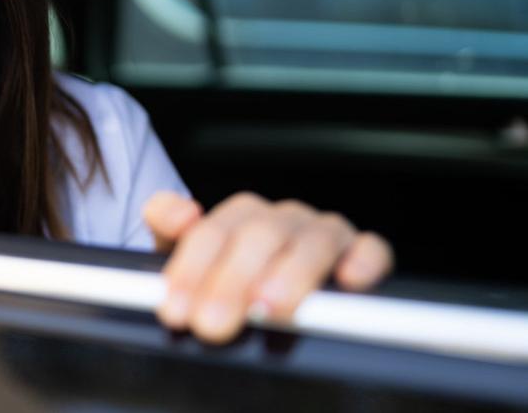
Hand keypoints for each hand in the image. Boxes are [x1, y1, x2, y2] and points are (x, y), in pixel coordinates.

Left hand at [143, 190, 392, 343]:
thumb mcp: (181, 254)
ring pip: (311, 241)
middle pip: (258, 236)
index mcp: (239, 215)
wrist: (253, 288)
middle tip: (212, 323)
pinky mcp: (361, 252)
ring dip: (289, 275)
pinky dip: (364, 260)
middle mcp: (281, 219)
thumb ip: (166, 226)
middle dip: (230, 282)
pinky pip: (371, 249)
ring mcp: (322, 233)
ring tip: (267, 310)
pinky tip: (348, 281)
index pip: (210, 232)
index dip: (190, 271)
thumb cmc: (221, 276)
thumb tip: (182, 213)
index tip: (175, 310)